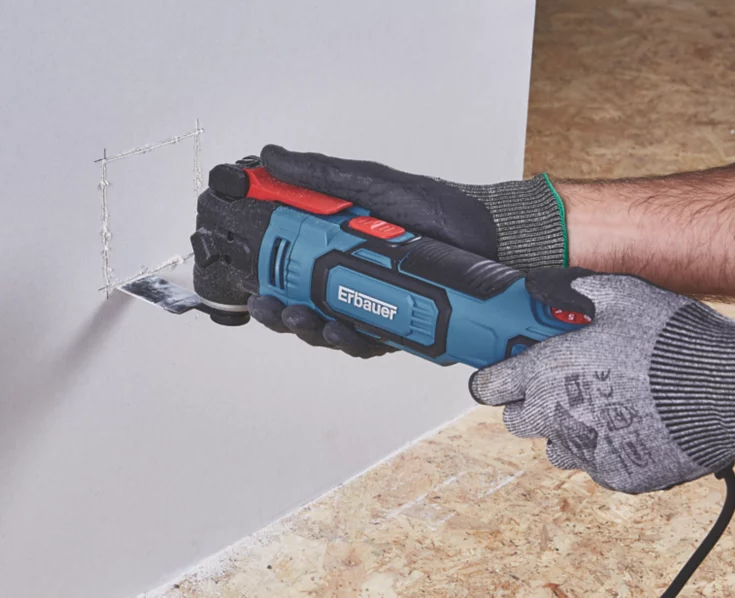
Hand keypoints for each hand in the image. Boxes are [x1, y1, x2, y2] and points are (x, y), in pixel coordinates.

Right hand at [248, 144, 568, 356]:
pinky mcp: (395, 327)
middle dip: (277, 313)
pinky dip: (347, 339)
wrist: (489, 235)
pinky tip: (338, 328)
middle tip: (268, 305)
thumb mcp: (370, 184)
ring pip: (325, 329)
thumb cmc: (435, 210)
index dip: (262, 277)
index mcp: (335, 248)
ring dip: (306, 329)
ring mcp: (371, 306)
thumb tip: (271, 157)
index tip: (246, 275)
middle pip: (298, 306)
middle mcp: (349, 280)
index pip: (287, 268)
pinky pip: (363, 341)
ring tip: (301, 317)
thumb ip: (319, 175)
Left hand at [470, 268, 734, 493]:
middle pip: (517, 421)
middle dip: (532, 405)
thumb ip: (575, 290)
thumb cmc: (672, 340)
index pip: (488, 387)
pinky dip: (609, 451)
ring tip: (604, 408)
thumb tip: (549, 284)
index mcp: (547, 372)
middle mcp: (557, 416)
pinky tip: (635, 427)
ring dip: (569, 431)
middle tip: (561, 388)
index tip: (504, 376)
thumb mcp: (620, 294)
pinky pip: (598, 467)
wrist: (729, 389)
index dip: (494, 380)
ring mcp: (587, 451)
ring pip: (557, 448)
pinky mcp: (618, 476)